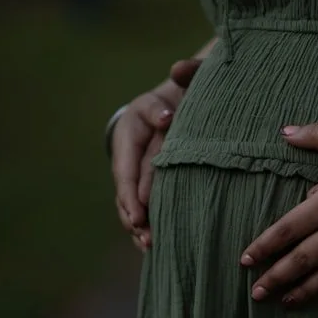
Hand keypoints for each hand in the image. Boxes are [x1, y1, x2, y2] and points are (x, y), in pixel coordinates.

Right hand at [111, 58, 201, 250]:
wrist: (181, 98)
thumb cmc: (188, 88)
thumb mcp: (188, 78)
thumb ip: (188, 74)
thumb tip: (178, 70)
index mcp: (135, 124)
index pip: (130, 161)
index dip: (132, 186)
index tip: (139, 208)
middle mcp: (130, 147)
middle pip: (128, 184)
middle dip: (134, 210)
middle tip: (143, 231)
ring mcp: (136, 165)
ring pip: (131, 198)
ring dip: (138, 223)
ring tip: (149, 245)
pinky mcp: (145, 180)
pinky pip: (141, 204)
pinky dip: (145, 224)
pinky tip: (152, 247)